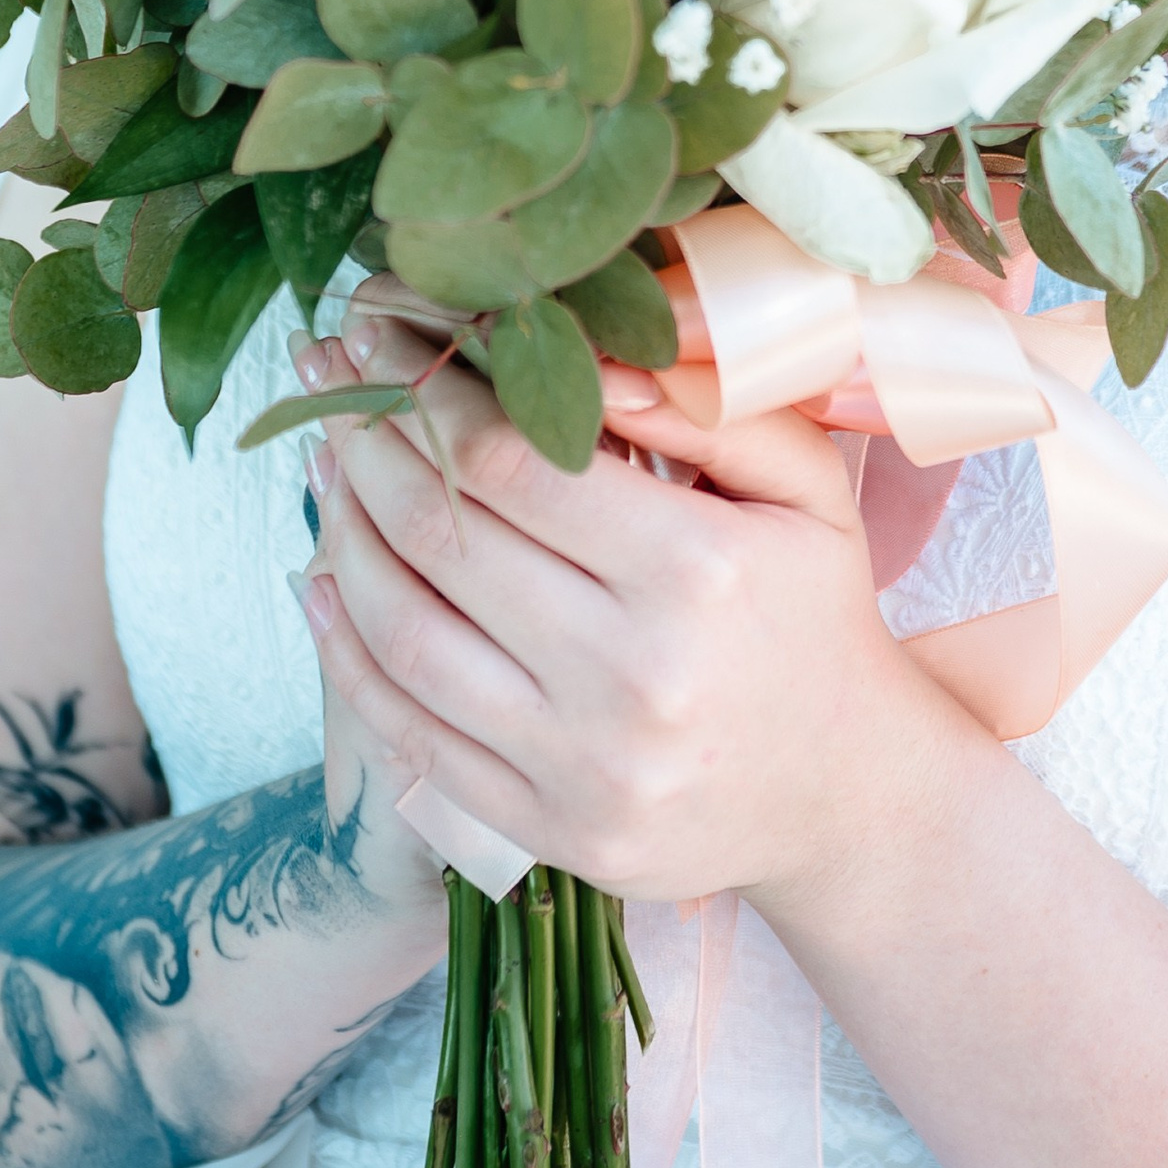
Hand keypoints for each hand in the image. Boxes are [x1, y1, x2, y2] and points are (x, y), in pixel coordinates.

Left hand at [297, 300, 976, 914]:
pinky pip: (413, 733)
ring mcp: (582, 766)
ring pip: (408, 635)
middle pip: (445, 538)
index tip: (384, 336)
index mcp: (697, 572)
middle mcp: (632, 675)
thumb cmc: (814, 615)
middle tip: (330, 377)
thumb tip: (586, 359)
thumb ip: (706, 408)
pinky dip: (346, 654)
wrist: (846, 792)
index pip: (512, 461)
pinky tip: (321, 583)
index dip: (429, 391)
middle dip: (369, 443)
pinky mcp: (549, 831)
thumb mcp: (804, 488)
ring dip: (343, 537)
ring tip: (328, 467)